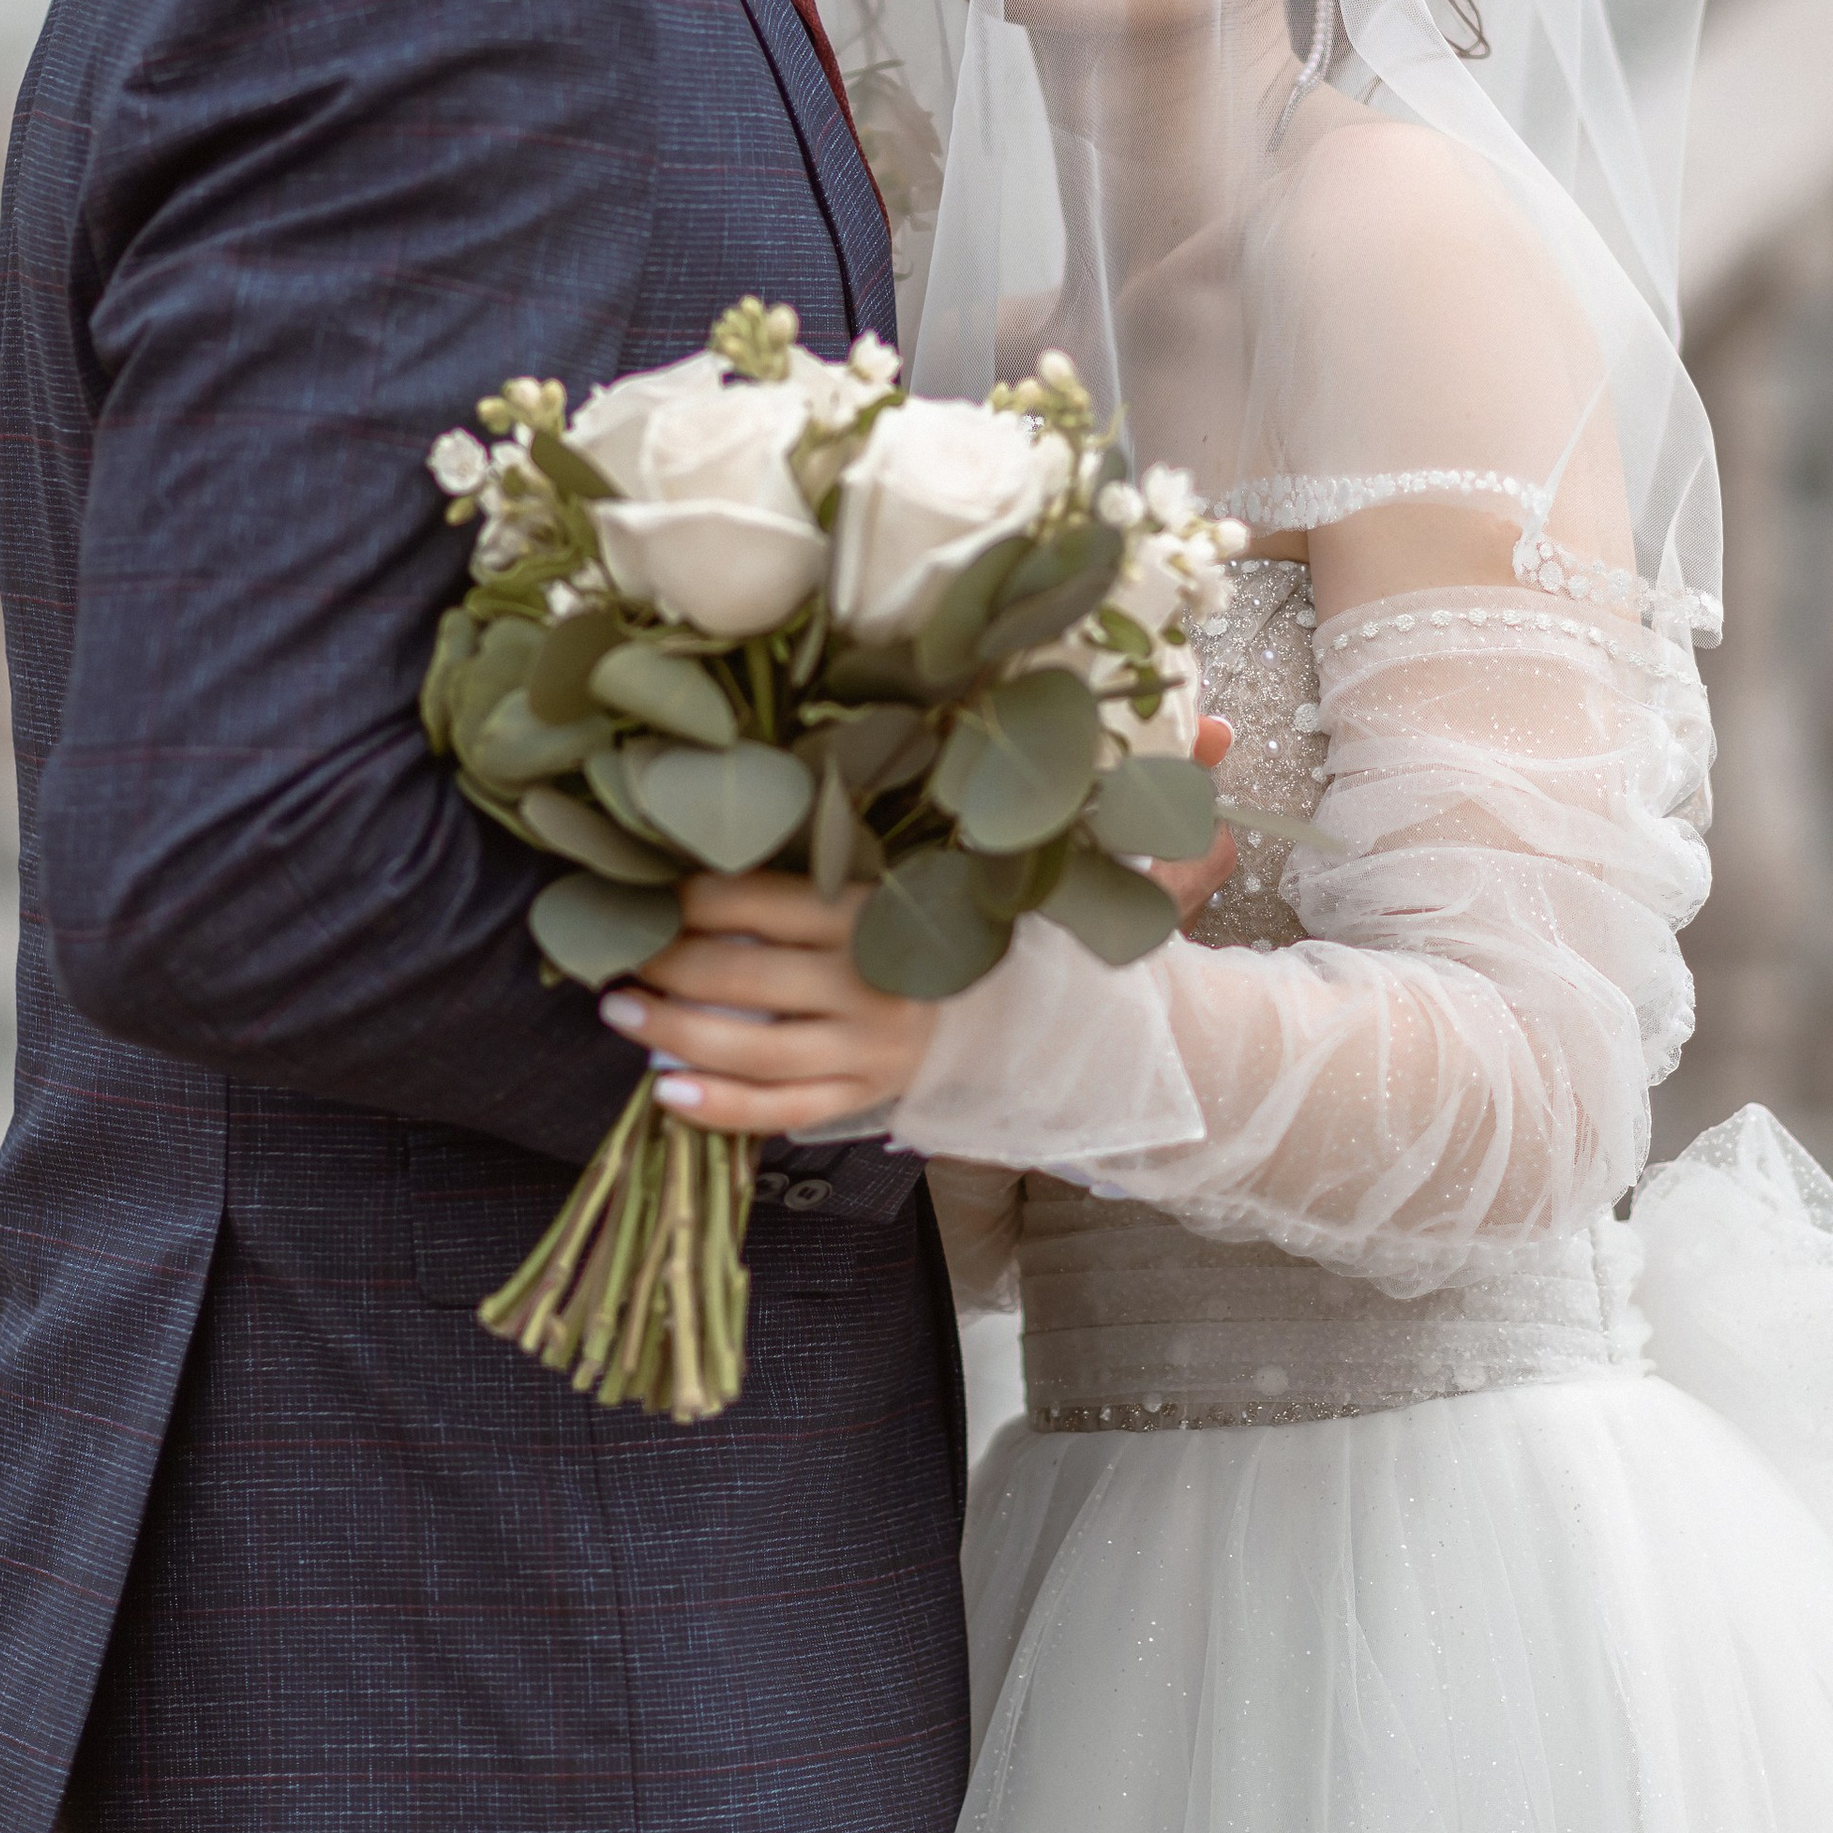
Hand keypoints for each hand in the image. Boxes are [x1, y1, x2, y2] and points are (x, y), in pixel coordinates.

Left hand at [600, 712, 1236, 1135]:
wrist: (1111, 1062)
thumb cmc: (1079, 949)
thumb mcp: (1105, 861)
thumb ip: (1134, 790)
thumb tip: (1230, 719)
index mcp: (910, 910)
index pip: (781, 891)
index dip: (703, 883)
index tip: (648, 867)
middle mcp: (879, 980)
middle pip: (746, 965)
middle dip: (666, 954)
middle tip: (601, 941)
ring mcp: (874, 1049)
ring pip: (750, 1040)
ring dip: (671, 1025)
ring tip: (613, 1008)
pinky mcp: (875, 1101)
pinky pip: (783, 1114)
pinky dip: (719, 1109)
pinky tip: (665, 1095)